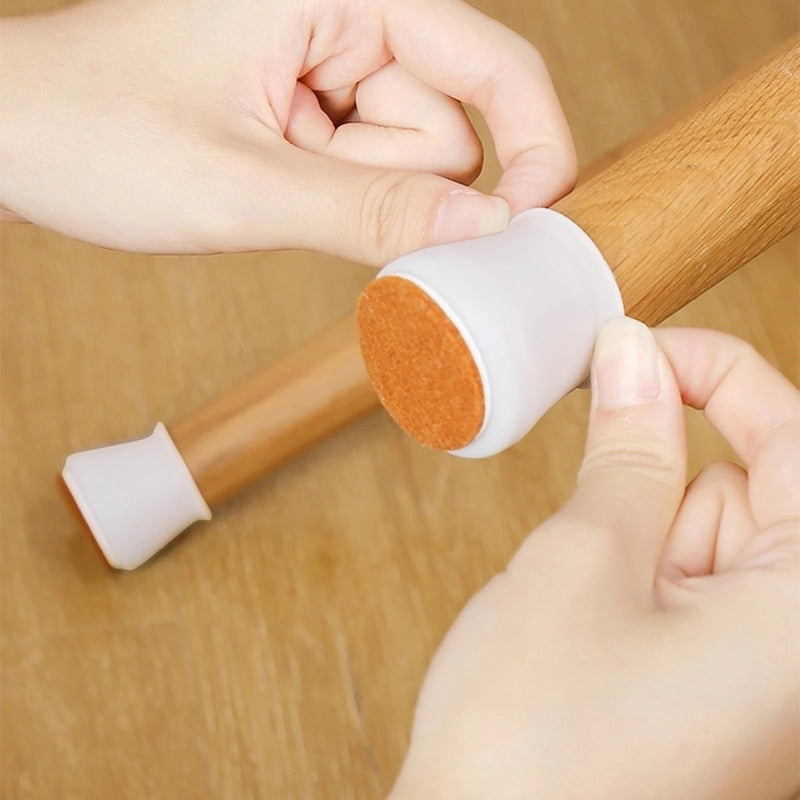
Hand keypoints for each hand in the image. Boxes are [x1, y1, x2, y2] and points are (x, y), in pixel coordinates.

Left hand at [0, 0, 575, 262]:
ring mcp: (330, 66)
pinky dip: (342, 200)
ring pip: (413, 161)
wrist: (15, 142)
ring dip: (357, 196)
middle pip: (450, 127)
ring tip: (269, 181)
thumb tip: (487, 230)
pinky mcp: (314, 109)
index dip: (532, 141)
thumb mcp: (241, 183)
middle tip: (303, 187)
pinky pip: (374, 173)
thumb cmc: (94, 131)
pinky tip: (276, 185)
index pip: (491, 59)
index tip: (537, 220)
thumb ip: (371, 211)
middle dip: (395, 183)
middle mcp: (347, 15)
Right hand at [390, 318, 799, 799]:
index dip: (719, 374)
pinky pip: (687, 589)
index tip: (642, 346)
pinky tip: (583, 623)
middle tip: (588, 510)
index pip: (798, 443)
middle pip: (751, 491)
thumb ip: (627, 453)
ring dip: (635, 535)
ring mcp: (758, 680)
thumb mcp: (578, 567)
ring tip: (575, 598)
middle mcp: (797, 653)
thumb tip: (635, 356)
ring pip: (707, 539)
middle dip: (661, 476)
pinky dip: (632, 575)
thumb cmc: (530, 753)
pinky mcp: (716, 694)